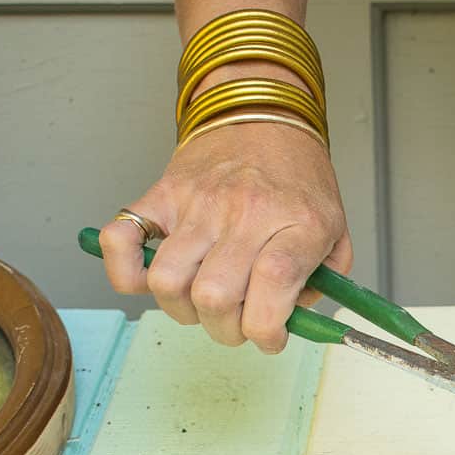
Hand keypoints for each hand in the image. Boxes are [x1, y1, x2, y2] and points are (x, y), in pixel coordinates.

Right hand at [99, 120, 351, 352]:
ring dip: (183, 310)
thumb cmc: (298, 180)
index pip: (274, 283)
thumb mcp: (334, 230)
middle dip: (225, 331)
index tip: (270, 339)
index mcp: (297, 221)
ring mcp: (198, 203)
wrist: (263, 116)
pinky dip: (124, 272)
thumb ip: (321, 282)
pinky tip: (150, 280)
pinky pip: (120, 238)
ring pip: (168, 281)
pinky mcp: (162, 194)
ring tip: (202, 304)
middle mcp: (245, 212)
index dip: (267, 330)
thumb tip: (290, 322)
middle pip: (215, 296)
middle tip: (237, 323)